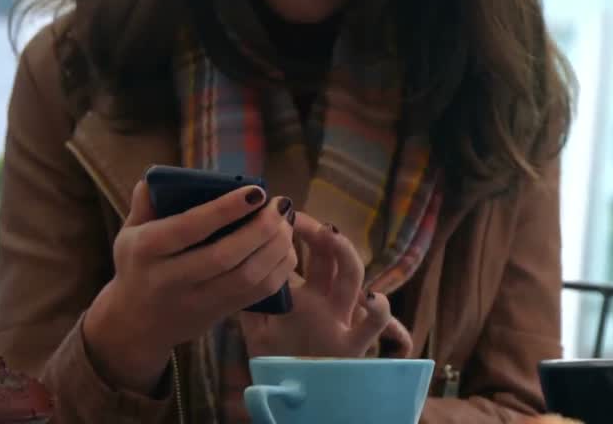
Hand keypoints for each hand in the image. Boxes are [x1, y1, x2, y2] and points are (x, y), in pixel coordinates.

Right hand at [84, 179, 296, 393]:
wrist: (136, 324)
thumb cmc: (137, 266)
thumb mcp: (129, 234)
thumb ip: (145, 204)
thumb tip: (158, 178)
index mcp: (148, 249)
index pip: (190, 227)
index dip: (226, 209)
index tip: (256, 191)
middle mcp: (171, 278)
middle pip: (224, 255)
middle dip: (261, 228)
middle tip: (280, 205)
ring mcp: (197, 300)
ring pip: (247, 277)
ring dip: (276, 247)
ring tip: (287, 222)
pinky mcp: (219, 313)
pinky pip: (258, 294)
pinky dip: (279, 269)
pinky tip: (286, 247)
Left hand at [239, 212, 411, 357]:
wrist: (296, 400)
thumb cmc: (279, 364)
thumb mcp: (258, 331)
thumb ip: (249, 305)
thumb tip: (234, 272)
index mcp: (309, 294)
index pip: (309, 254)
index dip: (298, 231)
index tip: (279, 212)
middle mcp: (328, 301)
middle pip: (331, 256)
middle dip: (317, 231)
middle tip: (297, 216)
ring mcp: (342, 320)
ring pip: (353, 276)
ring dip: (344, 252)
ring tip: (330, 234)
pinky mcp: (353, 345)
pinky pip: (372, 325)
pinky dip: (377, 310)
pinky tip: (371, 298)